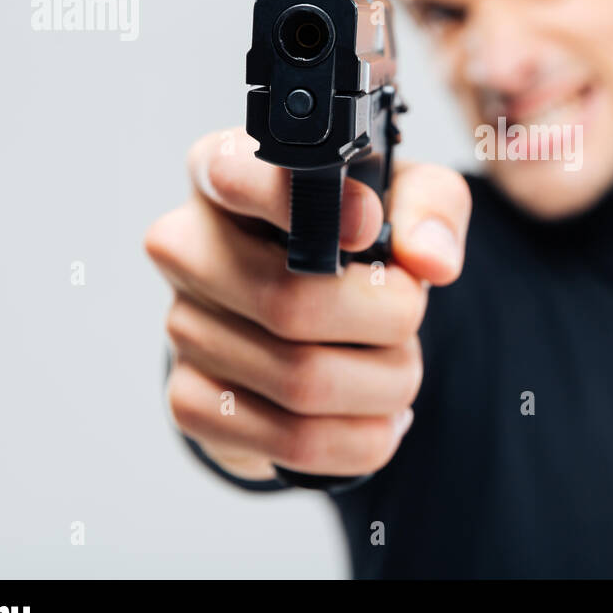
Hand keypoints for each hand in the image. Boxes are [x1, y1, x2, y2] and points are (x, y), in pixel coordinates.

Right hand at [144, 127, 471, 482]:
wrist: (318, 319)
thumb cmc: (357, 240)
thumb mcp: (408, 200)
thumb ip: (432, 209)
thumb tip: (430, 261)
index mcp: (225, 171)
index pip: (233, 172)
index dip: (305, 204)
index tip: (369, 226)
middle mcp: (187, 246)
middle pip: (290, 303)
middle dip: (386, 320)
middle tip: (411, 313)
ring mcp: (181, 327)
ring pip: (302, 382)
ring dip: (386, 383)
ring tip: (400, 365)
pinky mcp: (190, 402)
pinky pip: (292, 441)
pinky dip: (361, 438)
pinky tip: (375, 414)